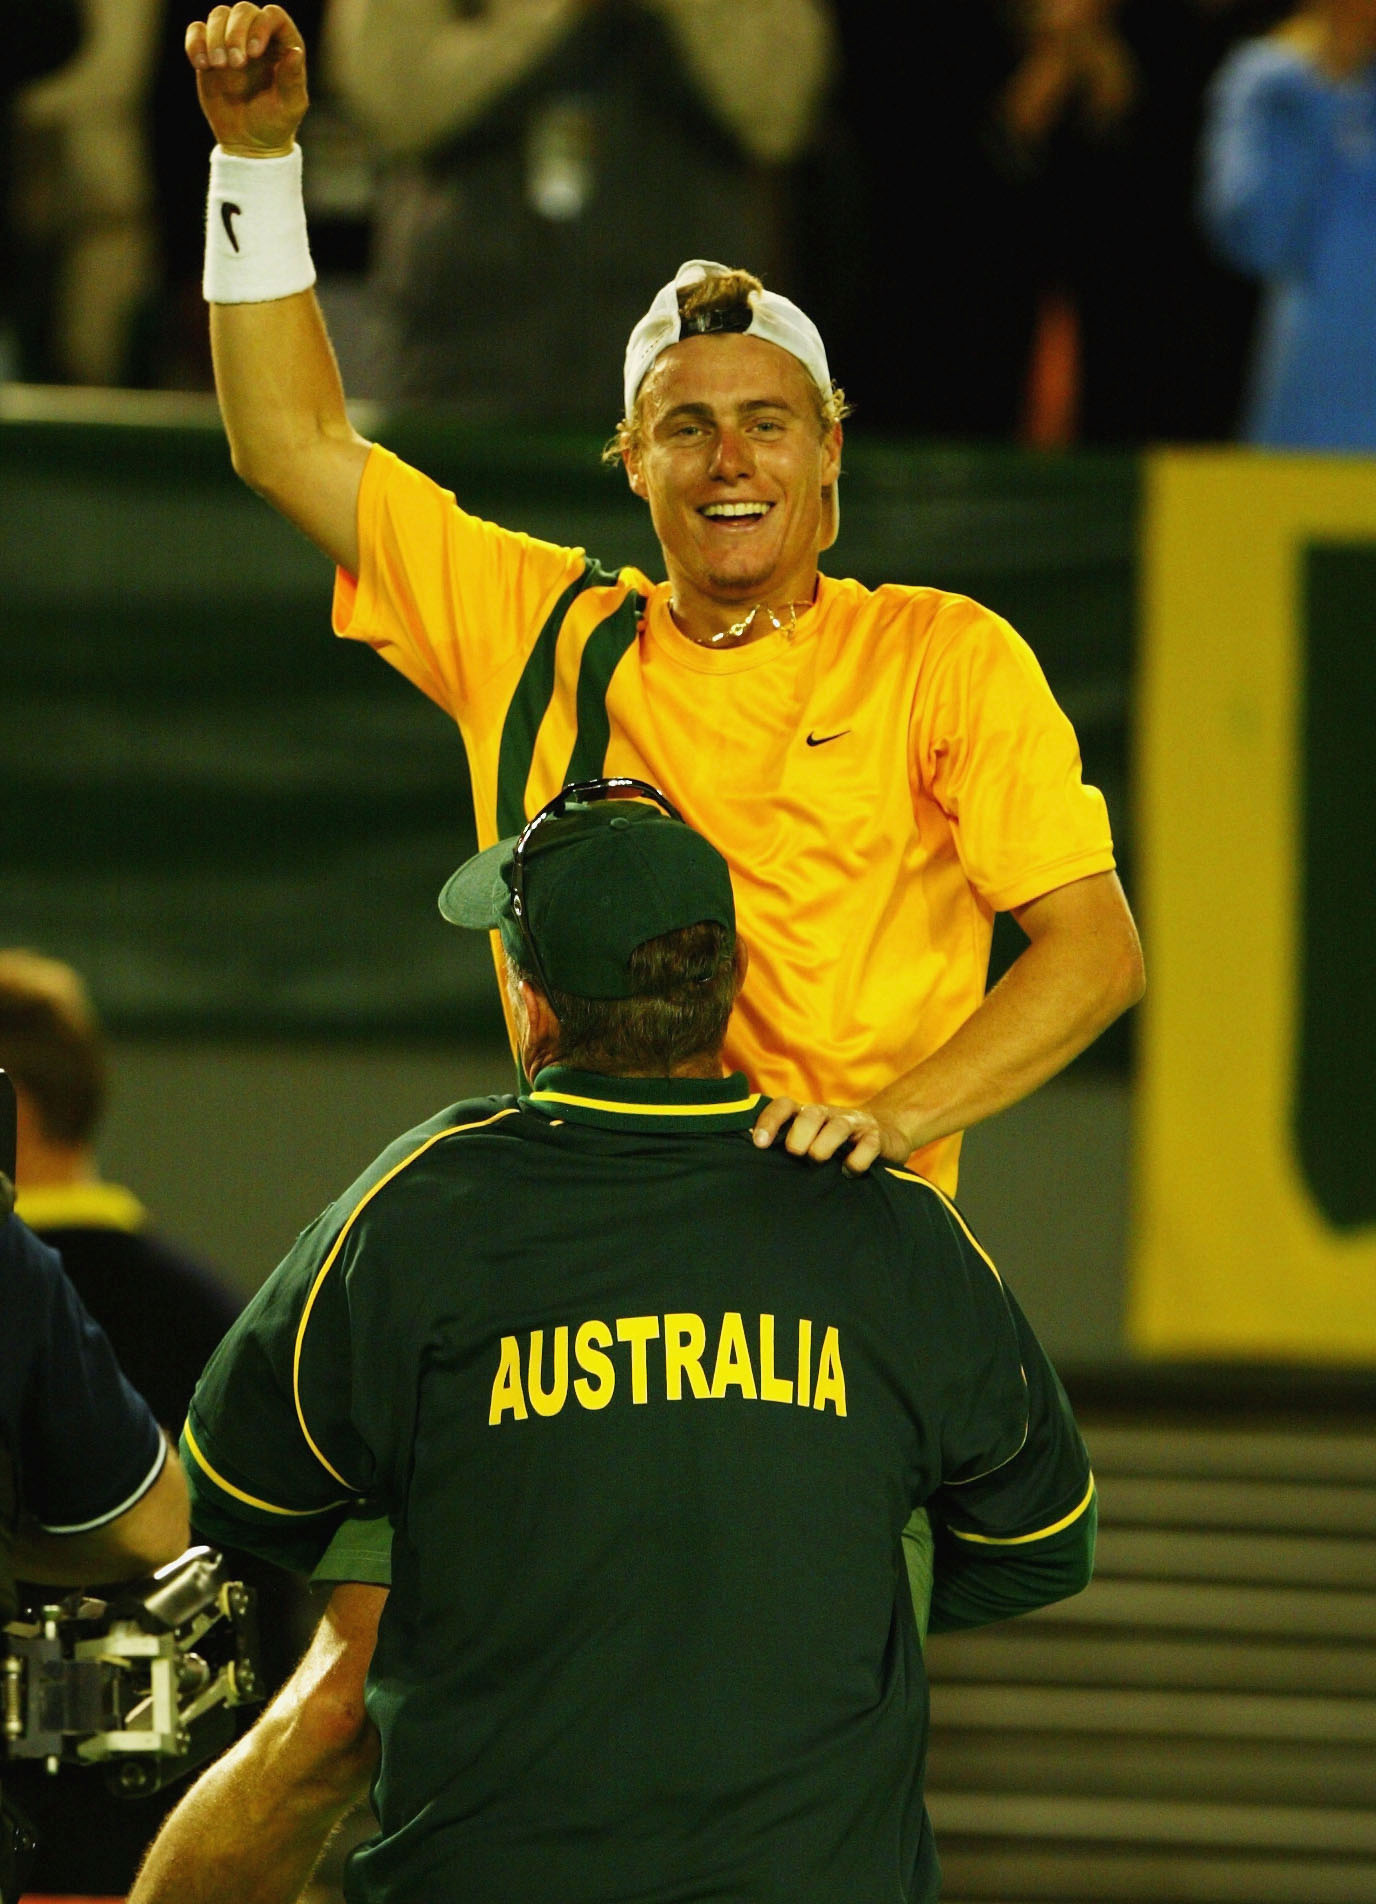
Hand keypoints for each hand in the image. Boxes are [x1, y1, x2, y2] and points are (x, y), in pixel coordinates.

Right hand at [185, 5, 307, 155]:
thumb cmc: (275, 123)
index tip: (254, 53)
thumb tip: (294, 52)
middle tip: (235, 64)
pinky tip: (202, 65)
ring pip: (219, 15)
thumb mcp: (290, 106)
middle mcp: (257, 36)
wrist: (248, 142)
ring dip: (216, 38)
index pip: (272, 16)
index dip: (261, 26)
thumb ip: (292, 78)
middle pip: (243, 10)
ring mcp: (232, 41)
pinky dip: (195, 43)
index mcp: (282, 44)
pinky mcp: (209, 51)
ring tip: (218, 66)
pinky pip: (196, 31)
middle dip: (236, 32)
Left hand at [750, 1096, 910, 1175]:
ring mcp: (855, 1124)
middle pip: (811, 1114)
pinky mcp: (877, 1137)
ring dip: (824, 1144)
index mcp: (808, 1114)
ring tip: (817, 1160)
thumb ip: (787, 1144)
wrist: (885, 1134)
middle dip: (799, 1133)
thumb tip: (750, 1161)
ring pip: (838, 1126)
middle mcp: (829, 1115)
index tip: (759, 1143)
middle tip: (795, 1153)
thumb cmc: (834, 1143)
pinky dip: (857, 1159)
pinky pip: (868, 1144)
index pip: (784, 1106)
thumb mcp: (810, 1140)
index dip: (770, 1120)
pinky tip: (849, 1172)